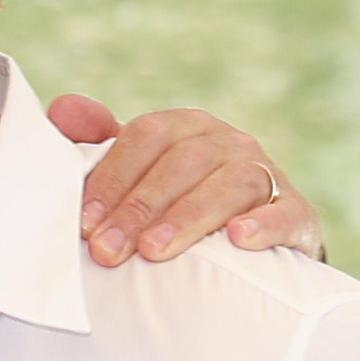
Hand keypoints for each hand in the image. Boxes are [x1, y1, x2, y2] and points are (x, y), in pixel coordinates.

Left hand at [46, 96, 330, 266]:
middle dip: (139, 207)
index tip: (83, 222)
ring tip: (154, 251)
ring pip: (229, 184)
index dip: (112, 176)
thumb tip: (61, 108)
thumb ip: (98, 144)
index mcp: (186, 127)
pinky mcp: (298, 213)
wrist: (255, 244)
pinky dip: (263, 224)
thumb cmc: (180, 206)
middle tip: (106, 251)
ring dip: (188, 217)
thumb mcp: (139, 176)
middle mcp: (228, 143)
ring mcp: (267, 175)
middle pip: (183, 162)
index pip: (146, 136)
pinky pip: (285, 213)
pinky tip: (238, 239)